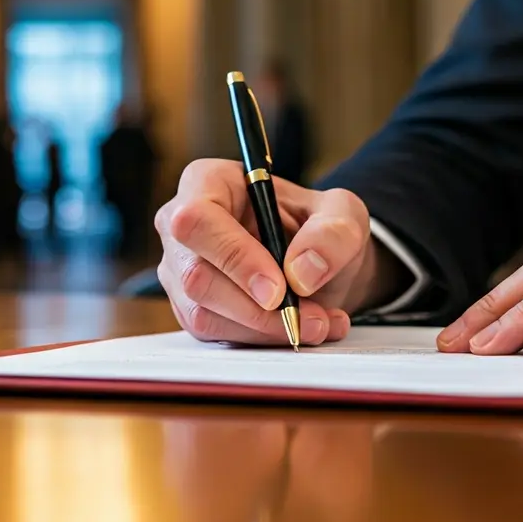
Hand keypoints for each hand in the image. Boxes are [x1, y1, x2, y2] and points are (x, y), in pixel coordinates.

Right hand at [155, 159, 387, 345]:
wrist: (316, 261)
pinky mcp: (191, 307)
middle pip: (196, 276)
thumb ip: (332, 233)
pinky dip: (262, 339)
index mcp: (207, 182)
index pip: (197, 221)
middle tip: (310, 317)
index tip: (279, 288)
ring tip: (318, 323)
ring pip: (203, 313)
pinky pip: (214, 334)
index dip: (234, 257)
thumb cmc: (317, 225)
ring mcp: (180, 270)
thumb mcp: (343, 213)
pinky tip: (299, 328)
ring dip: (265, 328)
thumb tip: (302, 271)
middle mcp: (181, 226)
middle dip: (257, 308)